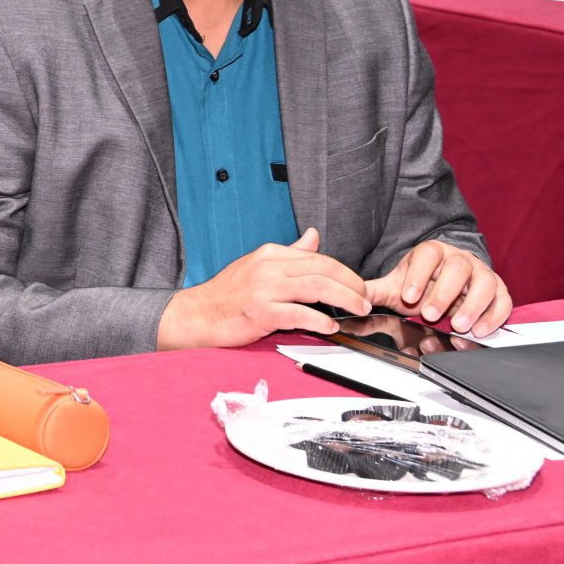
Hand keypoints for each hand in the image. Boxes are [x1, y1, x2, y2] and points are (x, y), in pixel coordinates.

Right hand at [156, 227, 370, 348]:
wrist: (198, 315)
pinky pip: (299, 315)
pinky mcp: (260, 313)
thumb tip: (313, 236)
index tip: (358, 285)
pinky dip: (319, 321)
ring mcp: (263, 290)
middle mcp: (268, 268)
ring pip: (316, 289)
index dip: (344, 271)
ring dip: (343, 299)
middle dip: (351, 285)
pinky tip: (329, 326)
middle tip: (365, 298)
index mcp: (270, 254)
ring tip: (357, 309)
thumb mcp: (258, 264)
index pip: (317, 258)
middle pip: (322, 271)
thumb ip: (290, 253)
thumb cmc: (228, 294)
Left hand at [368, 240, 510, 336]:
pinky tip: (480, 330)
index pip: (426, 257)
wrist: (447, 279)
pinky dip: (494, 315)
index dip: (417, 276)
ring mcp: (481, 273)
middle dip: (444, 293)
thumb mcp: (398, 285)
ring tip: (459, 325)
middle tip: (430, 315)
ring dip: (473, 305)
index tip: (407, 297)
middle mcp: (459, 259)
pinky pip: (503, 300)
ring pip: (484, 283)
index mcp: (432, 253)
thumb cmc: (422, 282)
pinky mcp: (498, 290)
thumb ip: (376, 291)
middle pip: (457, 269)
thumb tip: (351, 297)